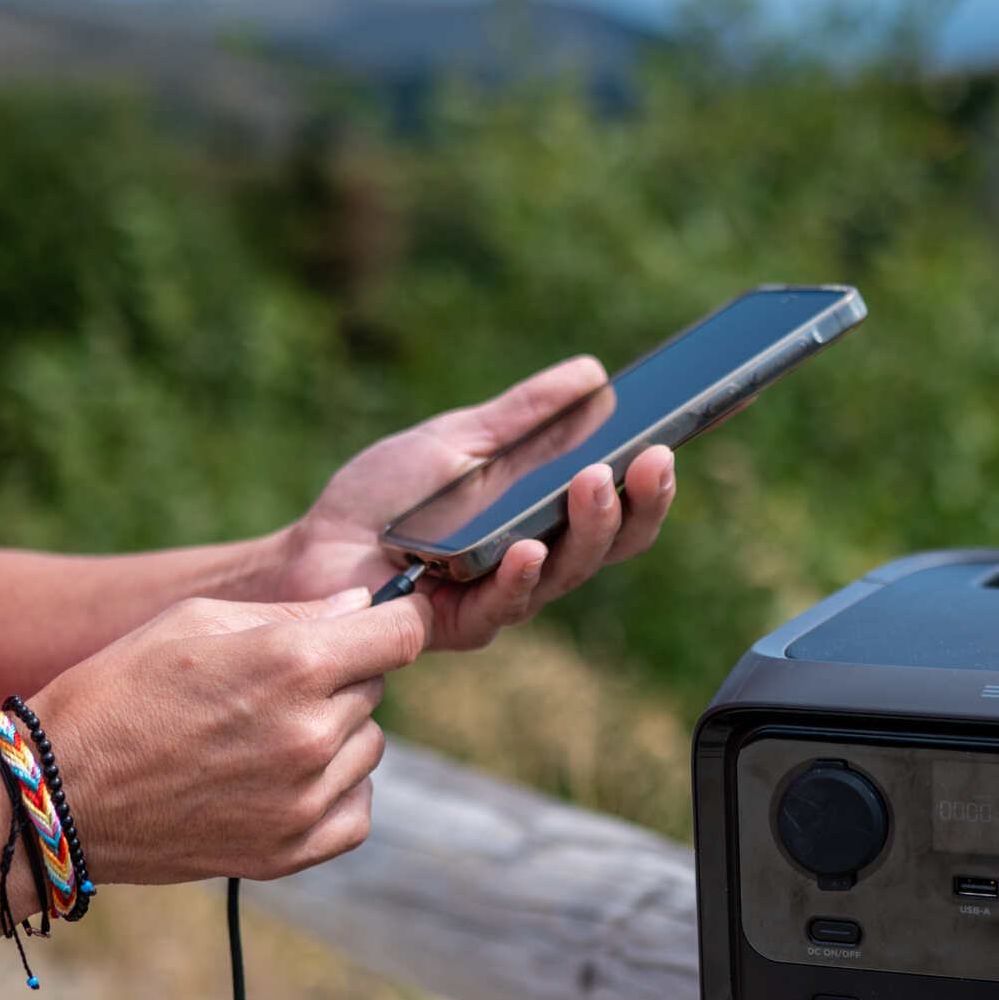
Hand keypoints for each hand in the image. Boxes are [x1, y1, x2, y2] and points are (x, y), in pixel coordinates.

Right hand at [28, 589, 428, 882]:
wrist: (56, 793)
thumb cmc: (117, 692)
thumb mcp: (194, 623)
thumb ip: (292, 614)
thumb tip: (363, 607)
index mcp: (293, 665)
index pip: (402, 634)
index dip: (398, 620)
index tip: (386, 621)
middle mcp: (311, 734)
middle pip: (375, 687)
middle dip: (338, 677)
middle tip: (267, 686)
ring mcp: (305, 799)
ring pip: (369, 747)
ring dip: (336, 735)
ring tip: (259, 734)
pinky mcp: (293, 850)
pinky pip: (358, 808)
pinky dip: (335, 792)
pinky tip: (283, 778)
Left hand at [272, 357, 678, 650]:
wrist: (308, 549)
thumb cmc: (381, 499)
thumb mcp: (458, 439)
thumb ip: (522, 415)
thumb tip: (592, 374)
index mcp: (544, 515)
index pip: (621, 498)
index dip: (659, 472)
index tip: (690, 428)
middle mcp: (539, 559)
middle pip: (615, 540)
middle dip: (645, 500)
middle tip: (656, 457)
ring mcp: (506, 594)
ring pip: (572, 570)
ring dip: (591, 525)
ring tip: (596, 479)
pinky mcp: (464, 625)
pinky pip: (506, 605)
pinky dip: (523, 574)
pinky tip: (529, 547)